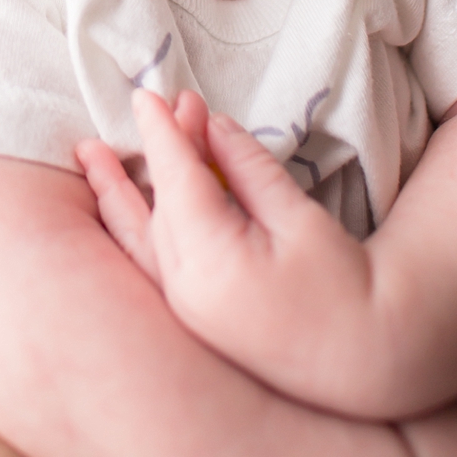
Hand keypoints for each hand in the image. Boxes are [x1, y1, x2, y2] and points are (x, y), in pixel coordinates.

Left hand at [78, 88, 377, 406]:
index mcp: (214, 263)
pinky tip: (115, 201)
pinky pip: (147, 262)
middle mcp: (185, 289)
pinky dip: (129, 226)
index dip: (163, 136)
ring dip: (120, 190)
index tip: (148, 97)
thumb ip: (250, 171)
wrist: (367, 359)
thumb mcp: (302, 220)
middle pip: (160, 204)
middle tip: (162, 102)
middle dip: (159, 152)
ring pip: (141, 235)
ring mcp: (182, 308)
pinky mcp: (188, 317)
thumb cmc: (347, 286)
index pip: (177, 183)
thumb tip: (214, 126)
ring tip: (89, 151)